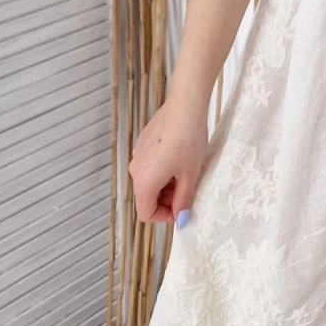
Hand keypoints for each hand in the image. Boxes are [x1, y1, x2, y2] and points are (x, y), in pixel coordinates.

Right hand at [128, 94, 210, 223]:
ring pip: (149, 181)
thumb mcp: (190, 175)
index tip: (182, 210)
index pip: (146, 213)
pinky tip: (180, 159)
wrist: (185, 107)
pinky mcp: (143, 143)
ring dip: (166, 185)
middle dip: (167, 201)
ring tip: (187, 174)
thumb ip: (183, 200)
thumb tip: (181, 218)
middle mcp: (135, 170)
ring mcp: (137, 155)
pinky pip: (150, 165)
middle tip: (188, 193)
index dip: (164, 217)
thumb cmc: (188, 141)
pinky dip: (163, 170)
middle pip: (146, 197)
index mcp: (144, 183)